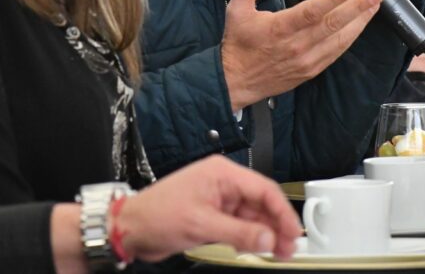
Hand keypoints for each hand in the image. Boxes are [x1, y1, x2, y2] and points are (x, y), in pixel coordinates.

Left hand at [118, 156, 302, 262]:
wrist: (132, 227)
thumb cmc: (156, 214)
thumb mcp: (201, 225)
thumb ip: (239, 233)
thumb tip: (267, 238)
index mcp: (220, 173)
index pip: (263, 189)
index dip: (282, 211)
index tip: (293, 232)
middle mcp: (221, 183)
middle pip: (260, 202)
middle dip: (275, 225)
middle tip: (288, 247)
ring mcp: (217, 199)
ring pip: (251, 216)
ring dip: (264, 234)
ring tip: (276, 251)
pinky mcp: (212, 215)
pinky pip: (239, 225)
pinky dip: (249, 237)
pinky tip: (255, 248)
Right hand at [221, 0, 382, 109]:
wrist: (236, 82)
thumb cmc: (238, 45)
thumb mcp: (236, 10)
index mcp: (279, 29)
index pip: (311, 12)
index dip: (332, 0)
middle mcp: (296, 46)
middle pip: (333, 25)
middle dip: (357, 8)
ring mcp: (307, 60)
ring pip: (340, 40)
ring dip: (359, 22)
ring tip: (374, 7)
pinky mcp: (312, 70)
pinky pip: (336, 52)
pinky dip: (350, 38)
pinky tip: (360, 26)